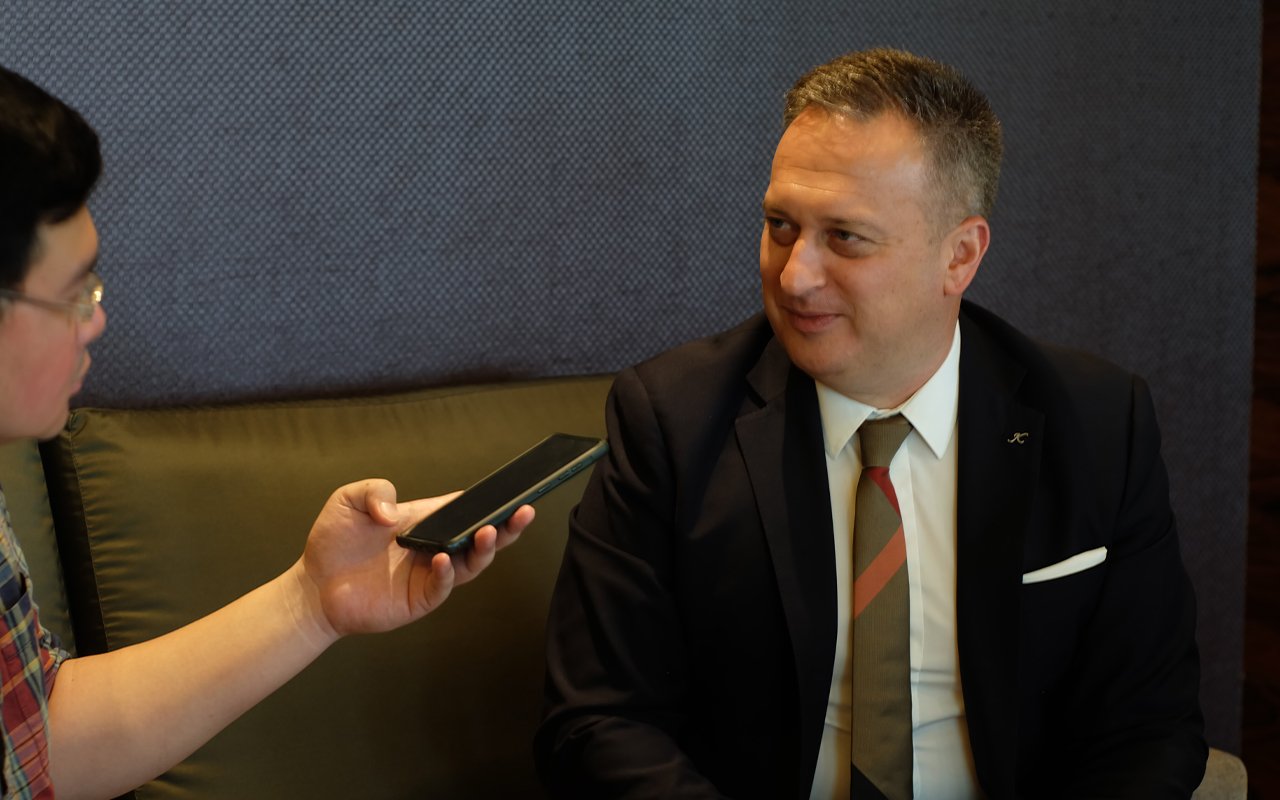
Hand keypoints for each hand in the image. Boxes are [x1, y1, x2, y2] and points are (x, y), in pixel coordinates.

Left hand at [288, 479, 534, 641]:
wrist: (312, 585)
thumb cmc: (333, 541)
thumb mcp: (349, 499)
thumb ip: (375, 490)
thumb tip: (395, 513)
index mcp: (426, 520)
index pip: (466, 509)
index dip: (488, 501)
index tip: (511, 491)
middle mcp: (435, 546)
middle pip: (482, 537)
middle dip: (507, 526)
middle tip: (523, 511)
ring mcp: (430, 574)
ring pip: (472, 563)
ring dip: (485, 548)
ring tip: (489, 532)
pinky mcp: (419, 599)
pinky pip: (443, 587)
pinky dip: (448, 574)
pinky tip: (445, 560)